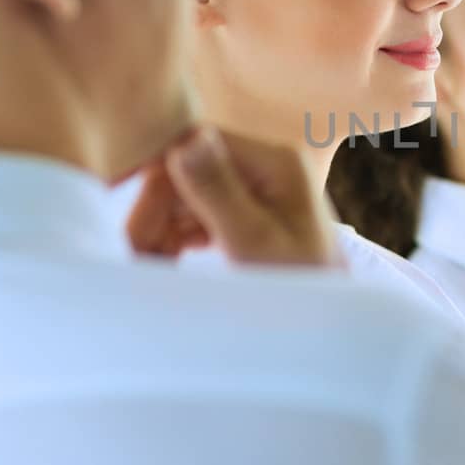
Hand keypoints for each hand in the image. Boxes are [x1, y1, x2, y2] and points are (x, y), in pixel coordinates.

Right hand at [125, 126, 342, 267]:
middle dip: (156, 214)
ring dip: (159, 230)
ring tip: (149, 269)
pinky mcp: (244, 213)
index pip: (197, 143)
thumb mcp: (256, 241)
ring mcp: (253, 190)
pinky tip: (166, 265)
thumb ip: (218, 191)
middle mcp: (264, 166)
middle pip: (186, 170)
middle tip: (134, 257)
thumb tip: (182, 141)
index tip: (137, 228)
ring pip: (184, 196)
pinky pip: (195, 215)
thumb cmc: (300, 287)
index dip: (159, 182)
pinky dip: (174, 239)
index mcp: (274, 161)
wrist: (330, 323)